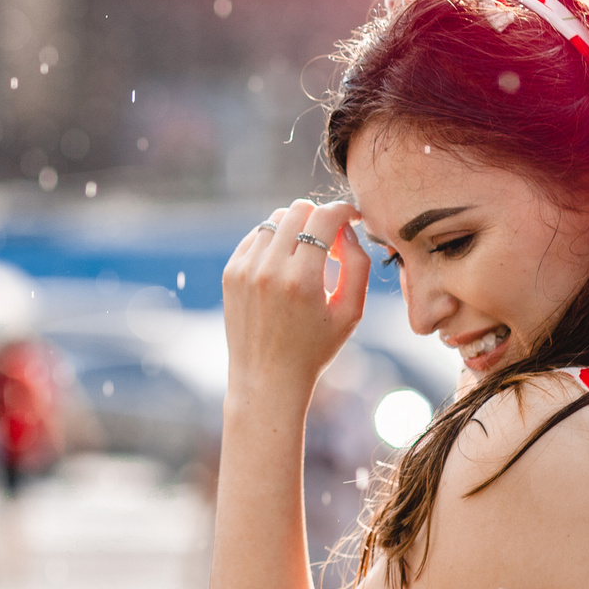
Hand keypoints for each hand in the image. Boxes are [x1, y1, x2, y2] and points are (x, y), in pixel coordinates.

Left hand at [221, 199, 367, 401]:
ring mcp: (244, 269)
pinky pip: (255, 236)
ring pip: (275, 219)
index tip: (351, 219)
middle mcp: (268, 269)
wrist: (267, 379)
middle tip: (329, 244)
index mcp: (301, 280)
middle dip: (319, 218)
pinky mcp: (230, 272)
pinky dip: (273, 241)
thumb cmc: (315, 348)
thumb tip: (346, 230)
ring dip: (295, 228)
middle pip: (298, 210)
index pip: (324, 217)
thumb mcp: (351, 312)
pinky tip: (283, 265)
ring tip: (306, 255)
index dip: (343, 211)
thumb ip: (358, 264)